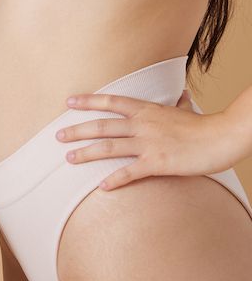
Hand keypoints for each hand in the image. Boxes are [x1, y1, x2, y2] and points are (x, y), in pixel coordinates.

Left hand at [55, 91, 240, 189]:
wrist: (224, 137)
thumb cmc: (206, 126)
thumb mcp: (187, 111)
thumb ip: (178, 104)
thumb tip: (181, 94)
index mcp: (147, 111)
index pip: (111, 102)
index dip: (88, 101)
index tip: (68, 102)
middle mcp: (143, 125)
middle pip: (101, 126)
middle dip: (76, 131)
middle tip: (57, 136)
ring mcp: (148, 144)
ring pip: (108, 148)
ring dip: (86, 154)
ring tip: (69, 159)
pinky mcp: (157, 163)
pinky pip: (129, 172)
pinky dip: (113, 180)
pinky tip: (101, 186)